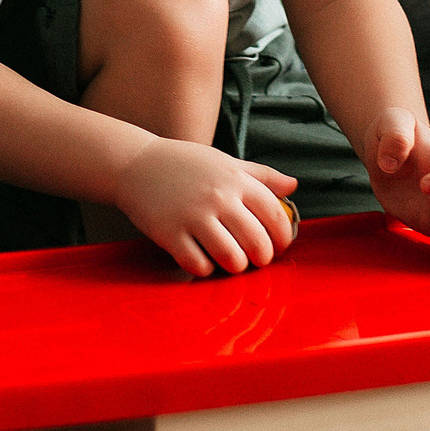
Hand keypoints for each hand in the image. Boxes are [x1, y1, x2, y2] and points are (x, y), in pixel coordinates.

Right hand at [114, 139, 298, 276]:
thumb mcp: (225, 161)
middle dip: (262, 258)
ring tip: (233, 262)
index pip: (275, 215)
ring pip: (231, 259)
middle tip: (256, 259)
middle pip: (257, 243)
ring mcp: (193, 217)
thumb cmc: (184, 163)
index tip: (279, 246)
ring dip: (236, 267)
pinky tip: (204, 260)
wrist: (136, 164)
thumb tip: (294, 186)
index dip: (283, 237)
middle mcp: (218, 198)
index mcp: (235, 179)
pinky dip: (206, 269)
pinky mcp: (170, 234)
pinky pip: (199, 265)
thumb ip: (261, 175)